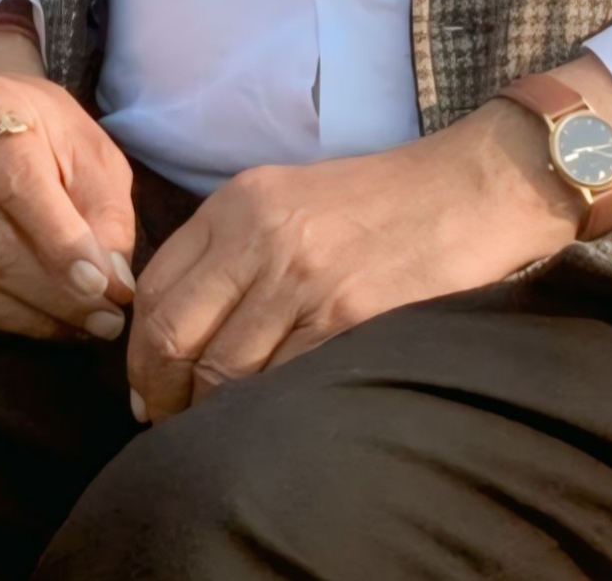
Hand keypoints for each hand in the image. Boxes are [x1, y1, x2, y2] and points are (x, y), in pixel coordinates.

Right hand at [0, 28, 135, 339]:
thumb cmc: (44, 137)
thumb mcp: (89, 150)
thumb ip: (107, 211)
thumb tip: (114, 283)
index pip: (21, 187)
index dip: (62, 243)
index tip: (104, 287)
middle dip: (54, 293)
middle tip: (106, 321)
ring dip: (30, 317)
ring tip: (81, 328)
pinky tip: (39, 323)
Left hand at [128, 53, 611, 423]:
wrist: (472, 186)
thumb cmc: (383, 198)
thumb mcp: (292, 195)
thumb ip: (233, 245)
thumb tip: (176, 324)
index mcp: (242, 201)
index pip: (157, 287)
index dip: (139, 349)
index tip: (147, 381)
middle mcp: (263, 236)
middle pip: (175, 335)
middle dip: (159, 391)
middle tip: (165, 418)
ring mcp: (305, 279)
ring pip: (221, 372)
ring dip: (207, 412)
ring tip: (214, 426)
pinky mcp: (348, 318)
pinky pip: (279, 385)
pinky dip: (262, 412)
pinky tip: (269, 416)